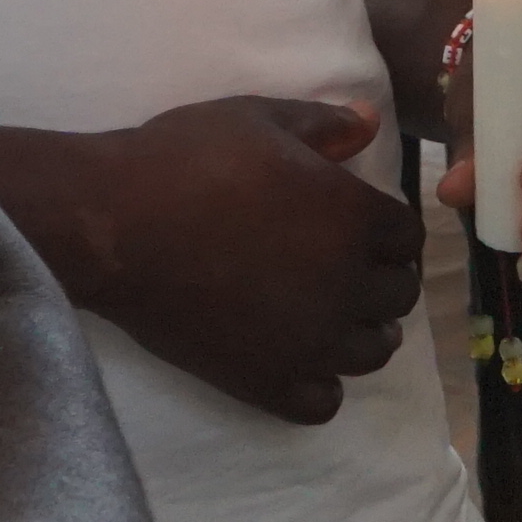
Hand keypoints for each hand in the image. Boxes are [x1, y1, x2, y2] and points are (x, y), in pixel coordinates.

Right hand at [75, 94, 424, 425]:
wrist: (113, 224)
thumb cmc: (183, 159)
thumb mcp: (256, 120)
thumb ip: (321, 124)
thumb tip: (370, 122)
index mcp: (354, 218)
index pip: (408, 236)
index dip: (387, 228)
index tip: (359, 224)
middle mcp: (346, 285)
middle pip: (399, 295)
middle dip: (380, 277)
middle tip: (342, 265)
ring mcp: (309, 340)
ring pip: (374, 352)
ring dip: (360, 330)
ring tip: (327, 313)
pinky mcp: (267, 379)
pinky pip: (323, 402)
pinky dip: (319, 384)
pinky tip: (294, 355)